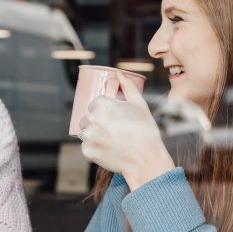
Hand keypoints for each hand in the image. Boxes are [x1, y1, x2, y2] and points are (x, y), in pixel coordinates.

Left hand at [78, 75, 174, 189]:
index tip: (115, 117)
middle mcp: (91, 119)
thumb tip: (119, 72)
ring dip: (94, 135)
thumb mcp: (140, 105)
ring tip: (111, 140)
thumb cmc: (145, 130)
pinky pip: (86, 147)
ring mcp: (88, 136)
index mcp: (102, 104)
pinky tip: (108, 149)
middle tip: (114, 130)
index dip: (105, 110)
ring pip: (86, 132)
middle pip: (89, 117)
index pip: (96, 103)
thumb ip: (128, 86)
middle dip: (98, 122)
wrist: (146, 159)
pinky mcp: (87, 152)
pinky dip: (95, 149)